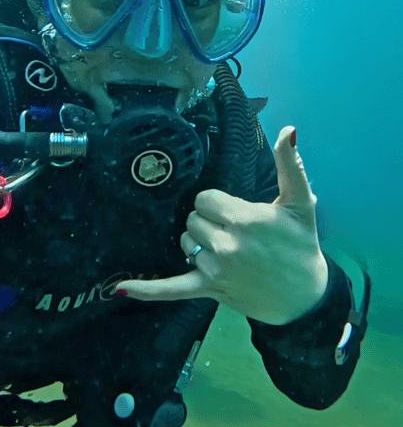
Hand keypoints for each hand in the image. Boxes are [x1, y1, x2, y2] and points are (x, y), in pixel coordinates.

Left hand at [116, 126, 328, 325]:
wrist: (305, 297)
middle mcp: (226, 244)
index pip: (205, 198)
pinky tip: (119, 288)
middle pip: (192, 218)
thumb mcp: (301, 203)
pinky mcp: (208, 289)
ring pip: (186, 242)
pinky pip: (172, 289)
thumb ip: (291, 164)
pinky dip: (147, 289)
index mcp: (244, 219)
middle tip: (236, 231)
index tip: (236, 211)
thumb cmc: (301, 246)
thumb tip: (288, 130)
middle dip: (209, 221)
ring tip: (228, 250)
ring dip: (199, 243)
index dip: (218, 203)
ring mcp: (215, 270)